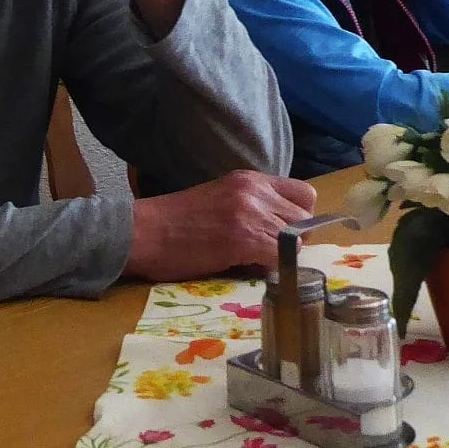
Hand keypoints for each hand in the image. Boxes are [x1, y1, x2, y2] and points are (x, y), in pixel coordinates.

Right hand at [127, 170, 318, 280]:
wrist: (143, 232)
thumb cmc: (173, 223)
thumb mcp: (219, 200)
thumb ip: (251, 207)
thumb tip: (280, 233)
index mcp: (249, 179)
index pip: (304, 193)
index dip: (300, 217)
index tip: (282, 233)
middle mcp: (255, 190)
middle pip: (305, 217)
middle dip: (294, 240)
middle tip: (268, 253)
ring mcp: (251, 212)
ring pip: (297, 239)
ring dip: (282, 255)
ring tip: (255, 261)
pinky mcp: (244, 237)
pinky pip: (281, 256)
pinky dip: (272, 268)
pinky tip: (249, 268)